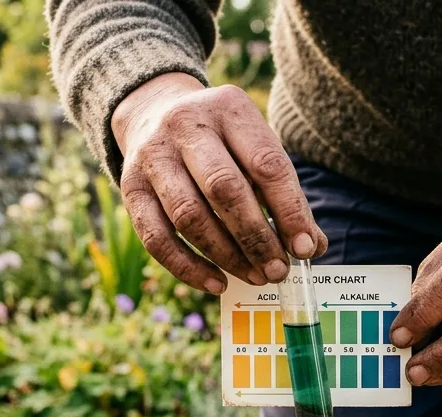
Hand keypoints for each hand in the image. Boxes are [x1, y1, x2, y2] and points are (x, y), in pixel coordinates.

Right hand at [111, 73, 325, 293]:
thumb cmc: (221, 141)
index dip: (289, 211)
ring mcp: (153, 156)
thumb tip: (312, 246)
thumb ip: (284, 194)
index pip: (266, 164)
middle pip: (224, 189)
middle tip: (277, 271)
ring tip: (254, 277)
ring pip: (189, 216)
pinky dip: (188, 267)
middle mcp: (186, 125)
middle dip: (256, 238)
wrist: (154, 111)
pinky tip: (217, 283)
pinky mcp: (130, 186)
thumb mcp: (254, 148)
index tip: (305, 248)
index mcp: (229, 109)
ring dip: (226, 256)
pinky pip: (156, 237)